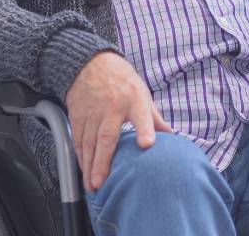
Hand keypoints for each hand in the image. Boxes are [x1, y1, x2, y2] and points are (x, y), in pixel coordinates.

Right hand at [65, 51, 172, 192]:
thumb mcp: (142, 92)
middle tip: (102, 182)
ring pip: (89, 142)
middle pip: (108, 136)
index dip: (145, 129)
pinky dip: (80, 157)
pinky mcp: (78, 115)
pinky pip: (78, 140)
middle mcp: (113, 106)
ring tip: (92, 185)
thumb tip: (171, 136)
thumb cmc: (121, 80)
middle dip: (104, 161)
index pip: (142, 115)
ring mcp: (93, 111)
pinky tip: (83, 170)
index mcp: (134, 98)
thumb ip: (154, 117)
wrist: (90, 63)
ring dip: (89, 166)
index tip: (147, 144)